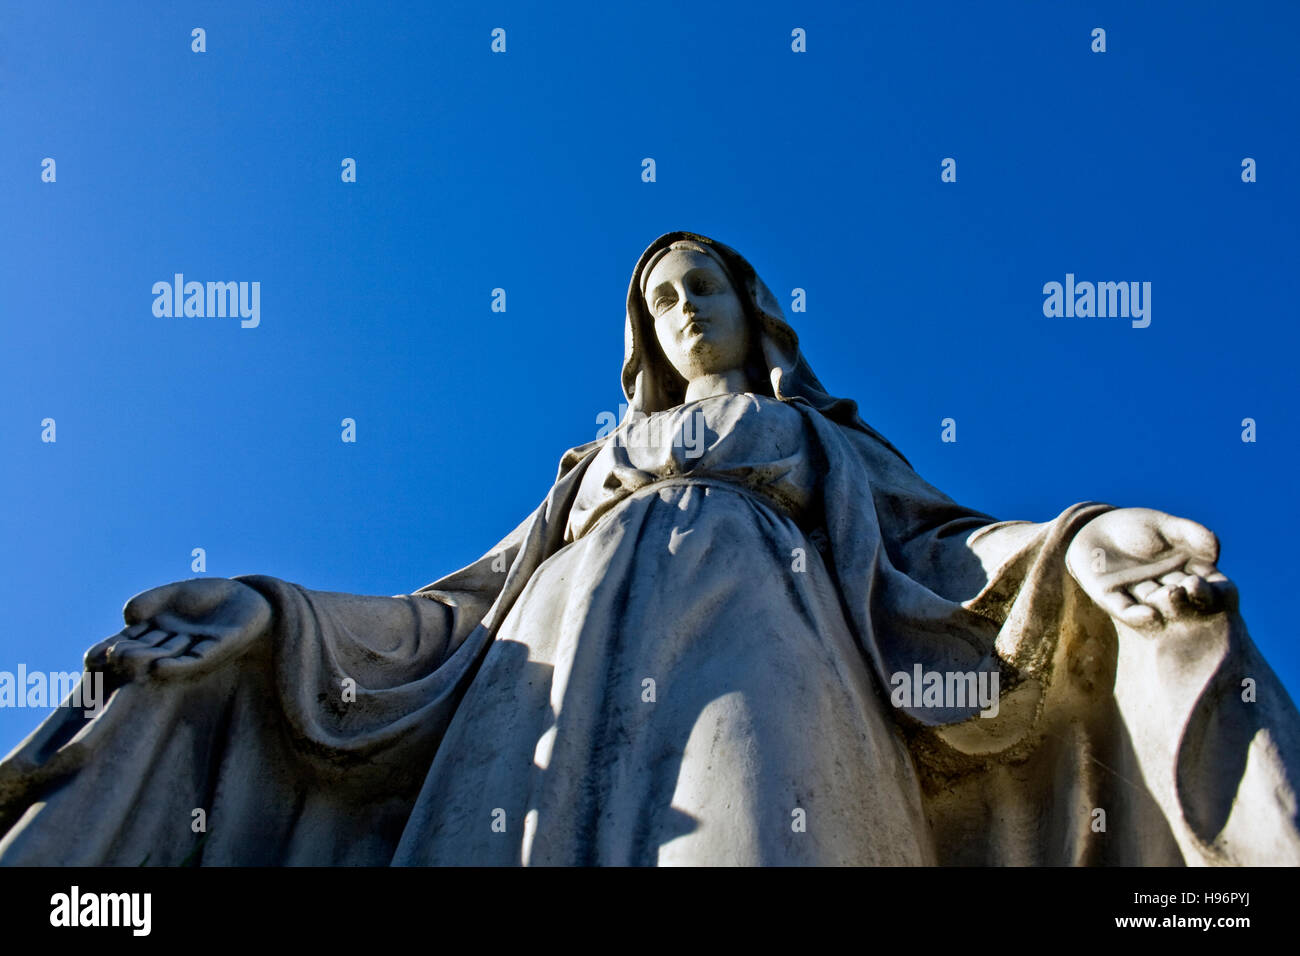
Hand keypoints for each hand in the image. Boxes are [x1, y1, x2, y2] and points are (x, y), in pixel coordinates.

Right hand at [85, 578, 272, 680]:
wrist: (249, 597)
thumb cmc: (208, 596)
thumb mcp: (173, 594)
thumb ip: (149, 601)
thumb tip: (128, 616)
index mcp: (157, 632)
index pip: (128, 641)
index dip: (110, 649)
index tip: (90, 658)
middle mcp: (171, 645)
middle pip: (144, 652)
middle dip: (126, 655)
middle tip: (108, 659)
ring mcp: (192, 649)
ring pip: (164, 657)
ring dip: (146, 660)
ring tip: (127, 661)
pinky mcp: (215, 652)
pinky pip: (192, 662)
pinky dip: (175, 667)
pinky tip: (159, 668)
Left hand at [1066, 507, 1236, 628]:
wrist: (1097, 529)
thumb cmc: (1138, 527)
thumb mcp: (1166, 526)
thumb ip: (1191, 534)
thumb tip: (1216, 550)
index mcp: (1184, 573)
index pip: (1205, 583)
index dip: (1213, 586)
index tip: (1225, 589)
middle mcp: (1164, 589)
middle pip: (1181, 595)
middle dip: (1189, 596)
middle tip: (1196, 592)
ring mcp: (1138, 595)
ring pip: (1154, 602)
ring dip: (1163, 603)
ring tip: (1171, 597)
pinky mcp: (1111, 599)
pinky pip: (1125, 609)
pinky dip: (1136, 614)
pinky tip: (1148, 616)